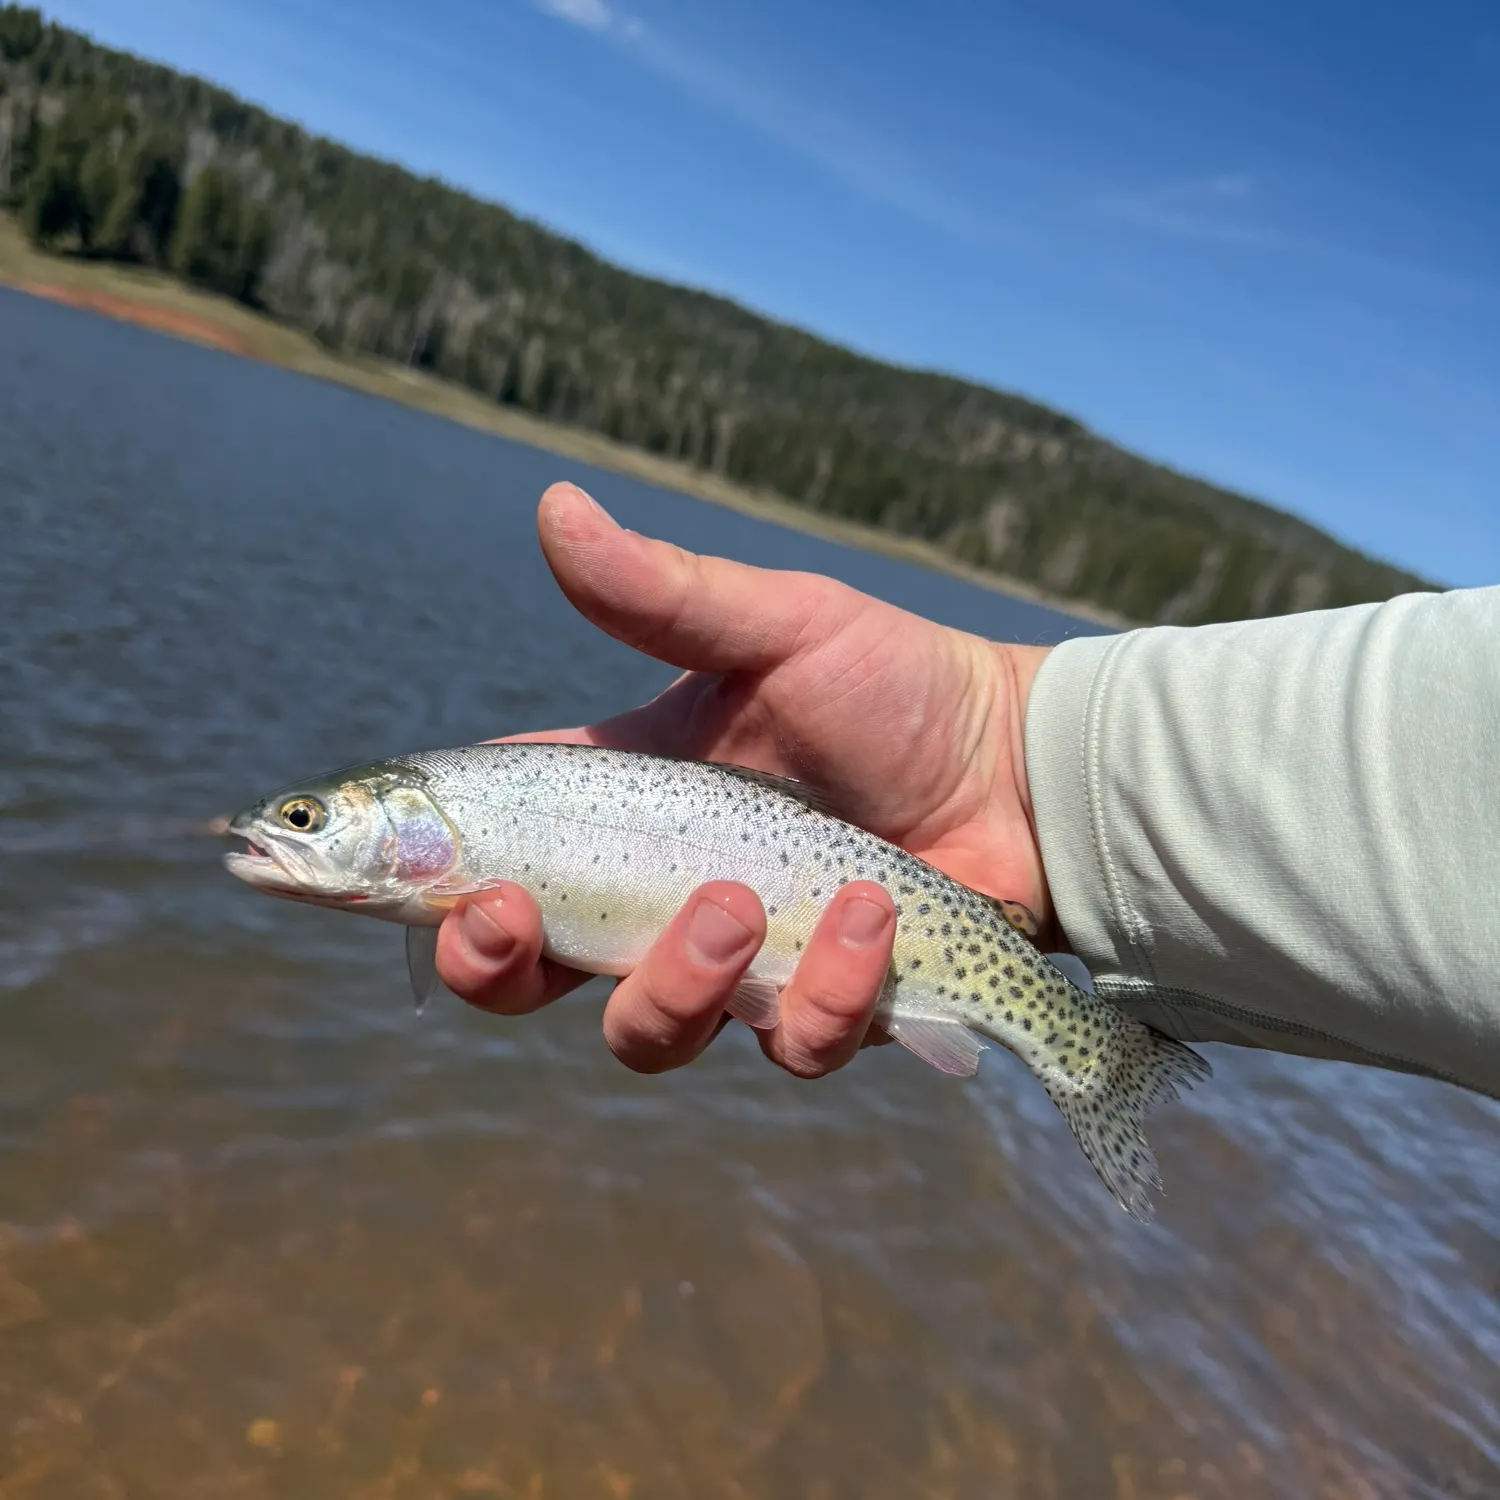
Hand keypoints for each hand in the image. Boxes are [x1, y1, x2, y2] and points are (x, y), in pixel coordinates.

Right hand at [436, 482, 1053, 1076]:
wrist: (1016, 764)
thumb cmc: (891, 683)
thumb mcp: (773, 627)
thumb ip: (662, 594)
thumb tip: (554, 505)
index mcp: (621, 808)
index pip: (483, 850)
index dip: (405, 875)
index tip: (341, 872)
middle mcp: (656, 899)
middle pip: (524, 975)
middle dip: (489, 965)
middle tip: (508, 917)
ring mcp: (735, 965)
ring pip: (644, 1033)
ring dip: (672, 981)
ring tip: (743, 901)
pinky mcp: (821, 1009)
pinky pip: (789, 1045)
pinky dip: (825, 993)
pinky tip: (876, 915)